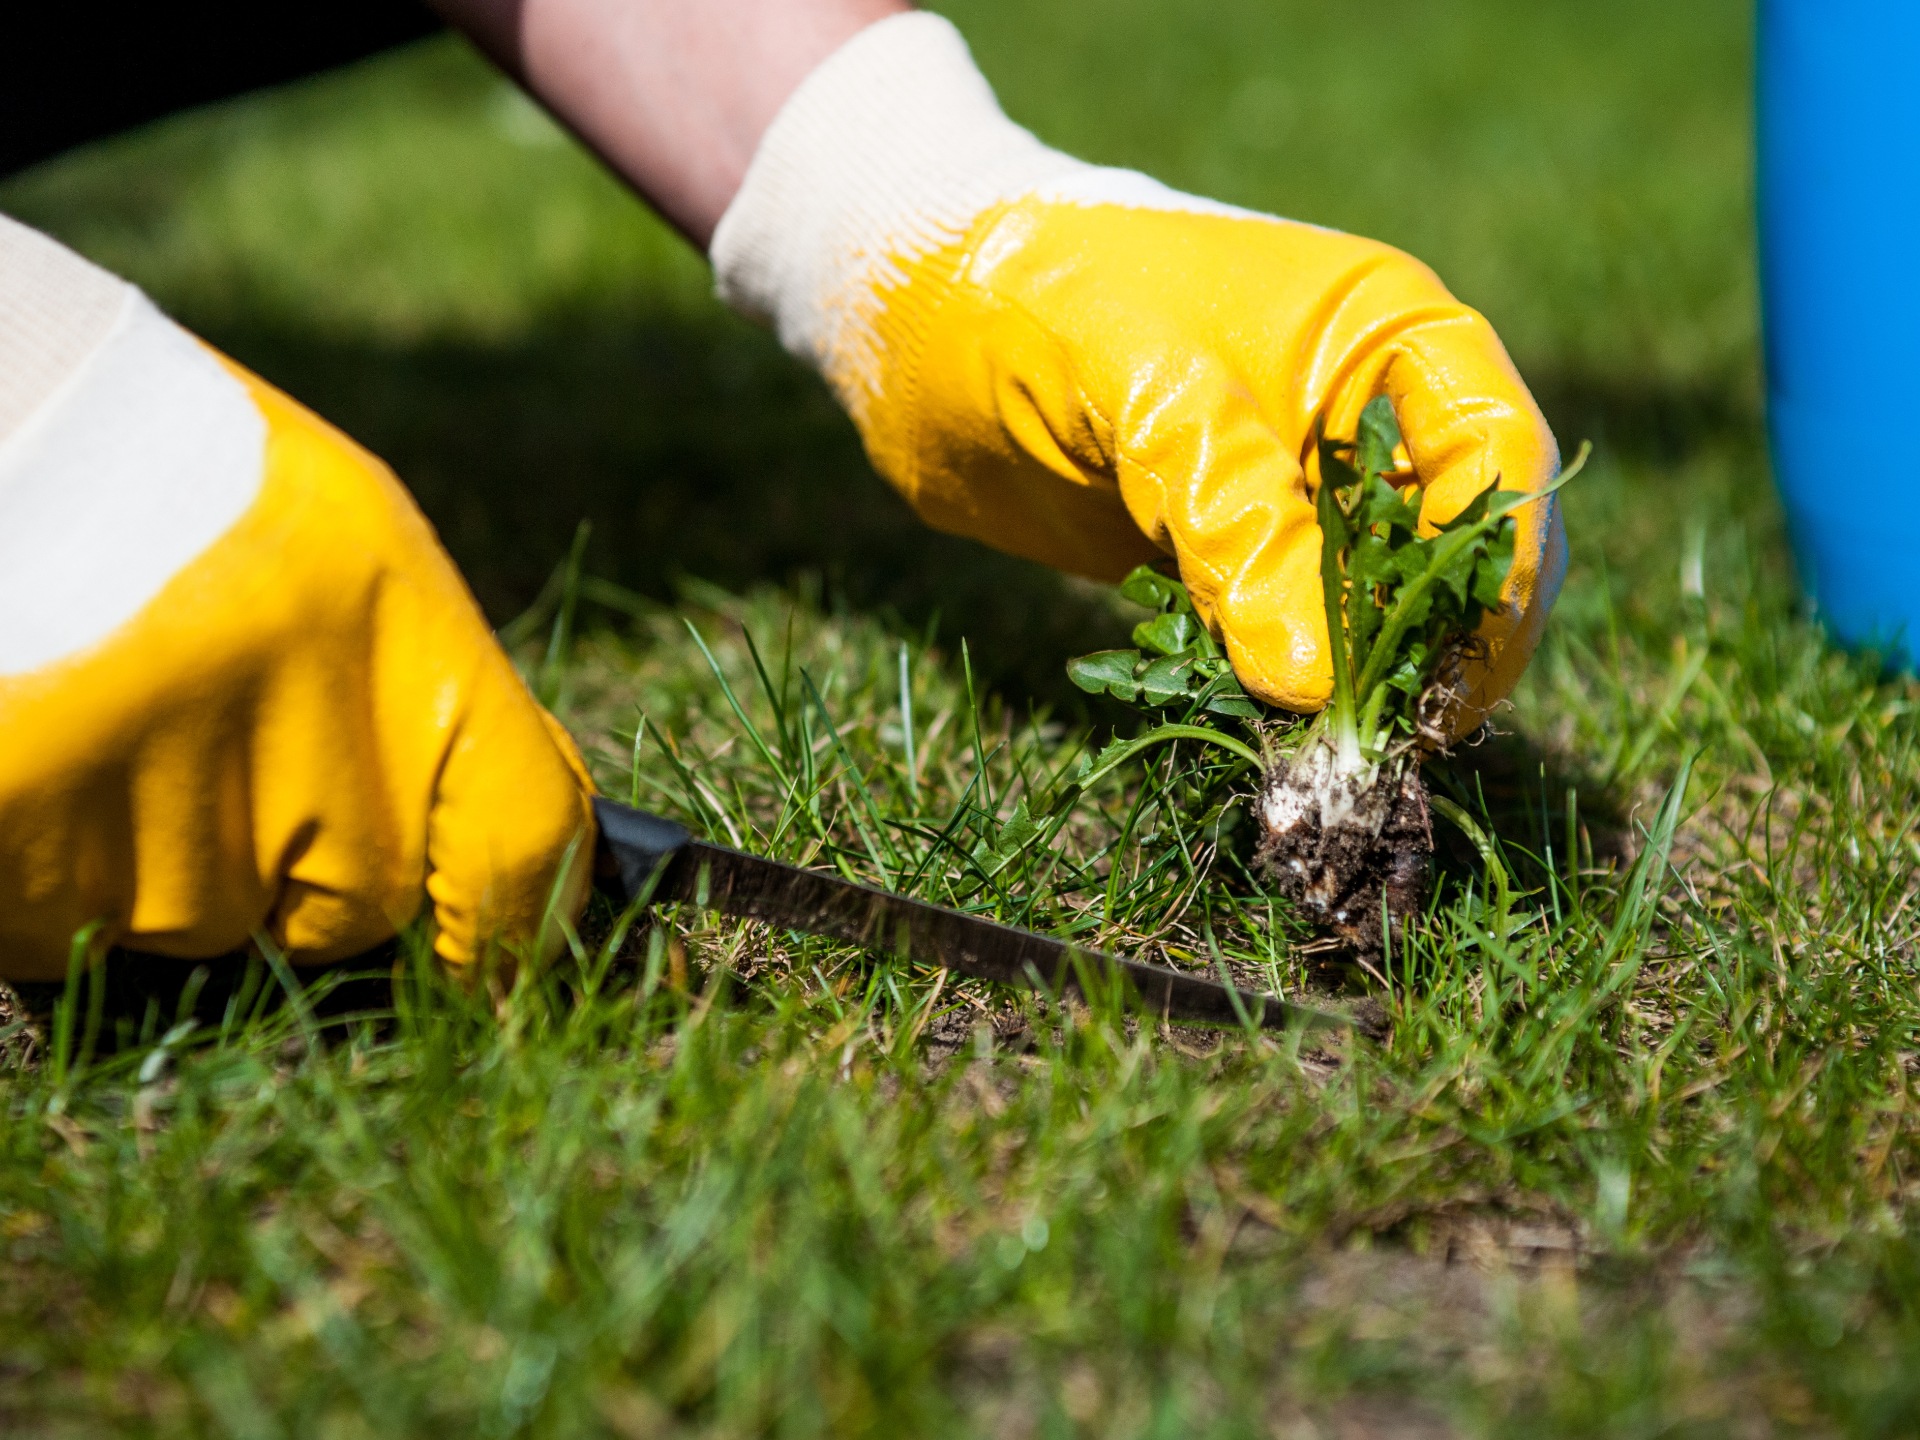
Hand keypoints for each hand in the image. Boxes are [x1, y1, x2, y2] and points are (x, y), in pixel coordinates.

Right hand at [0, 221, 593, 976]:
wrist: (0, 414)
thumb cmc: (184, 478)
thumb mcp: (354, 548)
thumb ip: (437, 708)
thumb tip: (524, 871)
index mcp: (397, 622)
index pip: (521, 835)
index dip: (520, 922)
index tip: (496, 958)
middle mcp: (293, 709)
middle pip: (350, 905)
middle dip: (297, 867)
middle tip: (219, 741)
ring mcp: (150, 774)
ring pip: (194, 922)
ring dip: (158, 862)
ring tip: (112, 714)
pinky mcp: (17, 811)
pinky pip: (61, 925)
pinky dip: (51, 869)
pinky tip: (46, 746)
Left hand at [712, 13, 1565, 719]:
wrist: (909, 315)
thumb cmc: (1032, 300)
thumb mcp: (1144, 393)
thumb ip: (1235, 521)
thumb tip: (1314, 684)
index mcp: (1386, 332)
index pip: (1498, 461)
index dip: (1495, 576)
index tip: (1450, 682)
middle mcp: (1366, 413)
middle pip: (1459, 550)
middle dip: (1434, 646)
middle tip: (1377, 741)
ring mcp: (1300, 487)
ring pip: (1379, 606)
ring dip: (1360, 681)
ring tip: (1317, 752)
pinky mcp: (1233, 548)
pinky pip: (1293, 633)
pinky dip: (1285, 685)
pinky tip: (1260, 727)